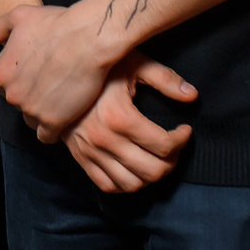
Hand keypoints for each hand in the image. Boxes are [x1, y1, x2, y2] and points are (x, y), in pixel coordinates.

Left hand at [0, 4, 121, 143]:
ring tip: (61, 102)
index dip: (23, 80)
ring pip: (33, 121)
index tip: (38, 75)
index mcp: (1, 74)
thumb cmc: (55, 24)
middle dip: (33, 97)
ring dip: (43, 114)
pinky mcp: (53, 122)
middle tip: (52, 86)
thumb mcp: (20, 16)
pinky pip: (47, 136)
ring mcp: (31, 110)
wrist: (88, 38)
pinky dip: (54, 130)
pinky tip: (65, 117)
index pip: (6, 86)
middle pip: (20, 103)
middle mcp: (12, 95)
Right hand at [62, 54, 197, 192]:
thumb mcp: (133, 63)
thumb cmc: (99, 66)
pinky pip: (107, 185)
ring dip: (151, 176)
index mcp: (119, 117)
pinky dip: (125, 185)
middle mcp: (104, 140)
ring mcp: (90, 152)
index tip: (184, 130)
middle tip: (175, 146)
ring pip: (132, 184)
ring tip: (157, 159)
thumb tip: (193, 95)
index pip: (165, 145)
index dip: (183, 140)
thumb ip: (164, 78)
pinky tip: (134, 169)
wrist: (56, 72)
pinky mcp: (80, 157)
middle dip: (172, 161)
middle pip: (152, 170)